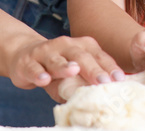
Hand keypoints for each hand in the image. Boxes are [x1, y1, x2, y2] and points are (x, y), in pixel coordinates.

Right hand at [7, 35, 123, 102]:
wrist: (25, 56)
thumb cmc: (57, 68)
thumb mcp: (75, 73)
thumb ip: (87, 82)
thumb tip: (105, 99)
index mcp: (83, 46)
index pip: (99, 56)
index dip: (110, 67)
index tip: (120, 80)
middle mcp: (66, 45)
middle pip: (81, 56)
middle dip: (93, 69)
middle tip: (103, 80)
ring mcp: (46, 52)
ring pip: (56, 59)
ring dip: (65, 65)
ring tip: (74, 70)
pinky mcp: (28, 62)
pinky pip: (34, 68)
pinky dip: (39, 74)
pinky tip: (44, 79)